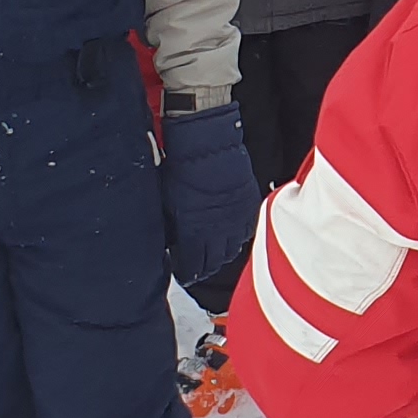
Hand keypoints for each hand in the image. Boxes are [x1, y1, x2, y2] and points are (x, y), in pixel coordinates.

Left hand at [159, 102, 263, 309]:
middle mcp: (218, 231)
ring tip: (214, 255)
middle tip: (197, 268)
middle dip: (204, 268)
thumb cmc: (184, 168)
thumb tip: (172, 241)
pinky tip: (231, 237)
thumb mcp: (169, 202)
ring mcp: (236, 219)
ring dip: (222, 255)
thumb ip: (174, 227)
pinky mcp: (248, 206)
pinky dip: (238, 238)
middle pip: (214, 262)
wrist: (207, 144)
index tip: (183, 272)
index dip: (187, 272)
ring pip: (232, 250)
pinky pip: (245, 232)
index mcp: (194, 232)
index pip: (193, 265)